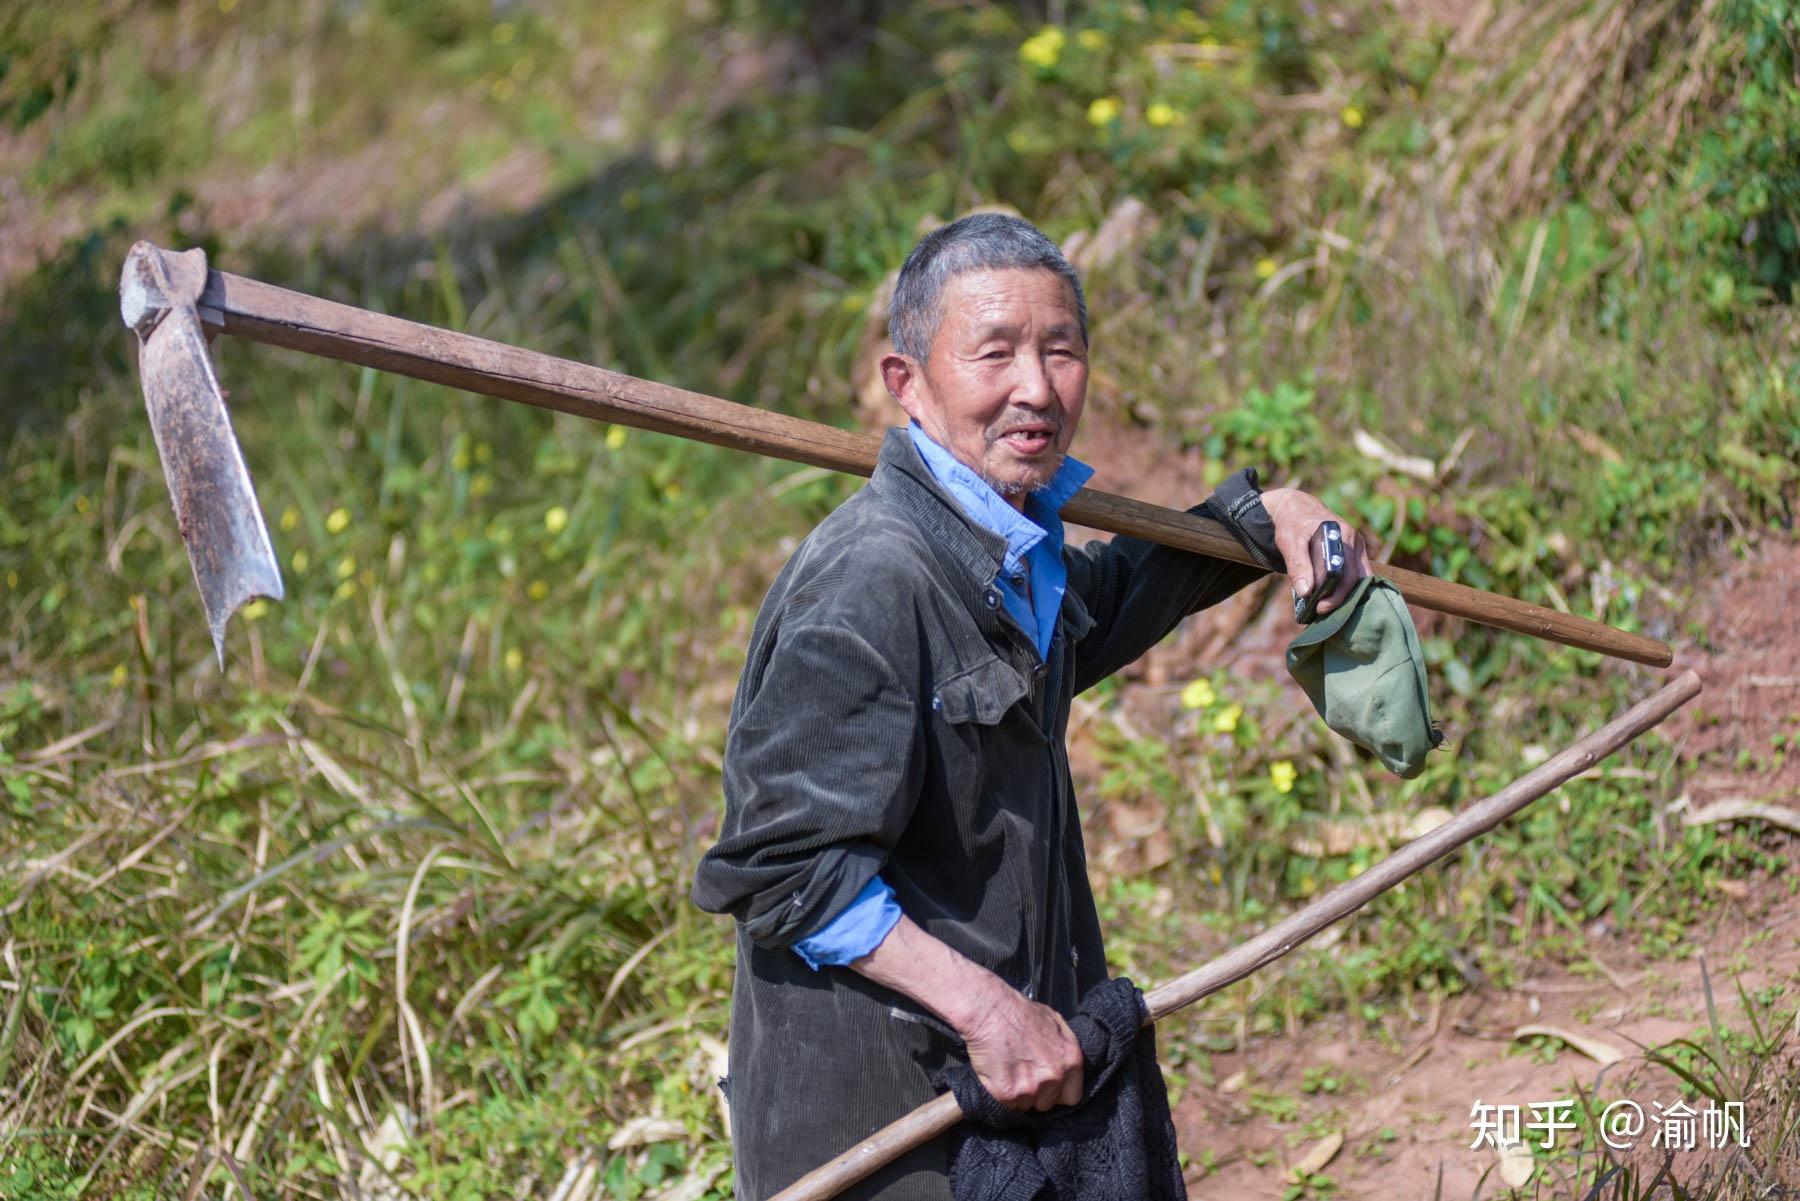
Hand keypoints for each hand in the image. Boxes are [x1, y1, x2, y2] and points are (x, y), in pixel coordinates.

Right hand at [957, 980, 1084, 1111]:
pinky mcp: (1008, 1093)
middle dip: (1037, 1093)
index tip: (1049, 1088)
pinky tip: (998, 1074)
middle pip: (1047, 1104)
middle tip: (1023, 1074)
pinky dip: (1001, 1094)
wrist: (990, 1010)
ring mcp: (1031, 1088)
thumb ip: (1064, 1047)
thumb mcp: (1055, 1022)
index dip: (1058, 1093)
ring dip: (1018, 1094)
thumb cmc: (1019, 1011)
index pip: (1072, 1096)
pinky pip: (1007, 1105)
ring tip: (1009, 1071)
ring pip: (1026, 1106)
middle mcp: (1054, 1076)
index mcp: (1071, 1060)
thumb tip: (1065, 1060)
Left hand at [1259, 487, 1371, 617]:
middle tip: (1320, 610)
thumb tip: (1306, 591)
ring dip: (1345, 594)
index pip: (1347, 572)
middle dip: (1339, 598)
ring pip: (1359, 578)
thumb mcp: (1290, 541)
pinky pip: (1354, 575)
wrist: (1297, 510)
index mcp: (1343, 536)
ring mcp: (1356, 548)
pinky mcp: (1352, 554)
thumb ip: (1297, 564)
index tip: (1320, 606)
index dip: (1337, 593)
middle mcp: (1355, 542)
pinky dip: (1344, 588)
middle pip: (1356, 578)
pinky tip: (1330, 598)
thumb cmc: (1293, 524)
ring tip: (1325, 607)